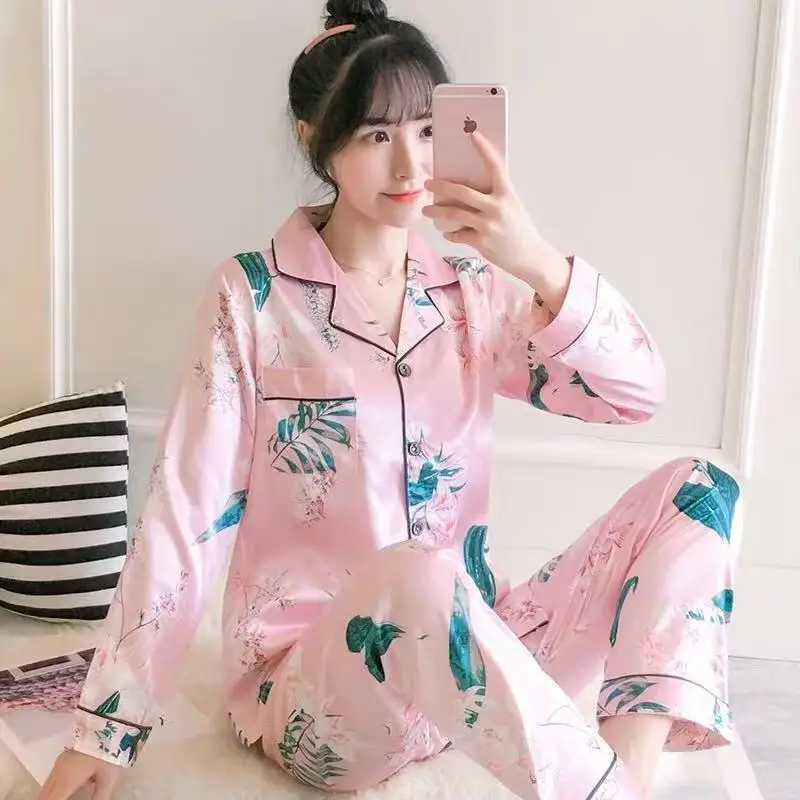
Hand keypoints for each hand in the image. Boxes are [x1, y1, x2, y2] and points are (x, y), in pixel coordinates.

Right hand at [39, 749, 122, 799]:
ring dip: (53, 794)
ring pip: (48, 785)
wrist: (107, 719)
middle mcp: (58, 771)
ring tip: (69, 794)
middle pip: (45, 795)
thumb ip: (100, 797)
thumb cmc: (108, 750)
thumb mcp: (109, 778)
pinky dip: (57, 787)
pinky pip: (54, 777)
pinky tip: (72, 786)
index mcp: (66, 780)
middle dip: (50, 799)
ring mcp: (60, 761)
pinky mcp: (65, 754)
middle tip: (67, 797)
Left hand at [422, 131, 570, 309]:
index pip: (495, 167)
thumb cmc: (520, 229)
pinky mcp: (481, 241)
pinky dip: (451, 233)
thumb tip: (472, 188)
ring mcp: (487, 225)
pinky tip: (447, 232)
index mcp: (507, 194)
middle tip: (428, 183)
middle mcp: (496, 207)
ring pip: (455, 214)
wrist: (530, 256)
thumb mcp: (513, 206)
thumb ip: (496, 196)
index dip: (484, 150)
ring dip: (437, 212)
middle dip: (441, 186)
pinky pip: (459, 234)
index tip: (473, 135)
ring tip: (426, 211)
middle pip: (462, 192)